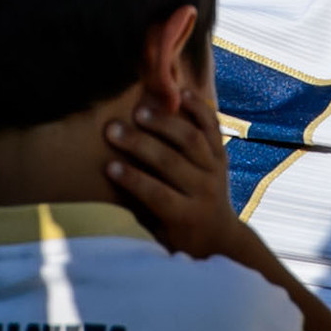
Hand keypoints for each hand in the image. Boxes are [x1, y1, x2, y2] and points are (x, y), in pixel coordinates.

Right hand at [102, 92, 330, 330]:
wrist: (220, 235)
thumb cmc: (178, 237)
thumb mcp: (160, 234)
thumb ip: (141, 211)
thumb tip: (108, 187)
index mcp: (187, 215)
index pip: (158, 194)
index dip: (134, 180)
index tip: (108, 165)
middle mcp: (205, 190)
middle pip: (173, 162)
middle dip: (141, 145)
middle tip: (112, 130)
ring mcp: (216, 170)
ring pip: (191, 140)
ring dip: (164, 123)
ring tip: (139, 110)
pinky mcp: (222, 154)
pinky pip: (211, 127)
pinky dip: (197, 108)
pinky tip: (179, 92)